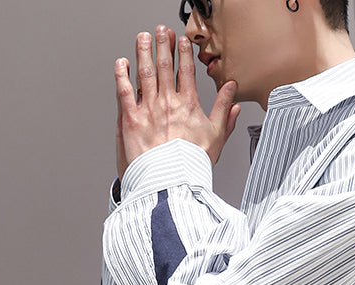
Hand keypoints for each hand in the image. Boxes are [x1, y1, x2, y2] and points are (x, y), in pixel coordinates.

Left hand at [115, 25, 240, 179]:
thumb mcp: (217, 137)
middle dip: (162, 44)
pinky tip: (122, 63)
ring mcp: (148, 108)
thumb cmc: (193, 164)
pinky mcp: (131, 118)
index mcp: (189, 105)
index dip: (183, 53)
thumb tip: (232, 93)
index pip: (186, 71)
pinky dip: (122, 73)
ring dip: (143, 51)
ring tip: (143, 38)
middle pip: (164, 65)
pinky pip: (124, 90)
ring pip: (144, 72)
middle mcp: (168, 102)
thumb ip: (224, 111)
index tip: (181, 41)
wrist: (172, 182)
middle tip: (160, 31)